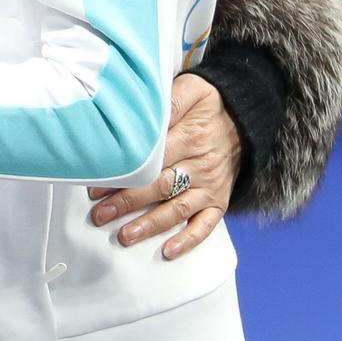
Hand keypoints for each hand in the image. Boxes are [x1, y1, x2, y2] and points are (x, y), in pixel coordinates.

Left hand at [87, 73, 241, 258]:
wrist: (244, 119)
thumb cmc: (208, 105)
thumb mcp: (191, 89)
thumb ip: (167, 99)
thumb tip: (140, 112)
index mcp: (190, 136)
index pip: (151, 159)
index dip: (124, 174)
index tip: (97, 186)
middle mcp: (201, 164)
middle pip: (160, 187)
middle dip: (127, 203)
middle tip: (100, 215)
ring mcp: (210, 186)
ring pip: (178, 210)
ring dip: (150, 225)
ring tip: (125, 235)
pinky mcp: (219, 201)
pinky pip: (206, 225)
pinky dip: (188, 240)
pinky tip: (167, 251)